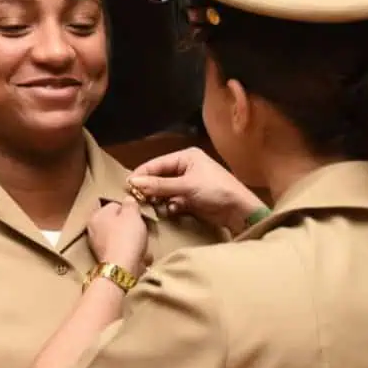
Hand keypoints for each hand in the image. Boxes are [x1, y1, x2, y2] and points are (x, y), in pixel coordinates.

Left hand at [86, 197, 149, 273]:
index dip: (128, 209)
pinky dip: (129, 251)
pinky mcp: (106, 258)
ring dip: (130, 239)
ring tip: (140, 243)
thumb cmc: (126, 237)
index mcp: (96, 215)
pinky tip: (138, 255)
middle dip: (129, 225)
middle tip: (140, 229)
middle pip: (116, 222)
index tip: (137, 216)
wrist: (122, 268)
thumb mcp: (132, 214)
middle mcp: (93, 229)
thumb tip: (128, 200)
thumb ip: (130, 204)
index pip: (114, 205)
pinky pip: (121, 250)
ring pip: (119, 236)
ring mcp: (98, 245)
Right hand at [126, 148, 264, 234]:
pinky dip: (169, 205)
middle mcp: (186, 167)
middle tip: (137, 199)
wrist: (240, 211)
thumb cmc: (215, 191)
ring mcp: (188, 183)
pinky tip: (170, 211)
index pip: (157, 163)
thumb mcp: (186, 186)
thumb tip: (133, 182)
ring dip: (159, 199)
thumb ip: (159, 185)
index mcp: (186, 156)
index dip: (142, 174)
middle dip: (150, 188)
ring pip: (165, 190)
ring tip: (151, 206)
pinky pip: (173, 200)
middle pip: (159, 176)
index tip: (127, 186)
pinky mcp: (191, 198)